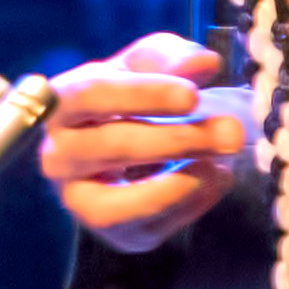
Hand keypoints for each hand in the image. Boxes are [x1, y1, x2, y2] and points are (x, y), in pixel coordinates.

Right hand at [44, 32, 250, 252]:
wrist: (126, 143)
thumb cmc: (133, 96)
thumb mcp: (150, 64)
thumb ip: (173, 57)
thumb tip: (204, 63)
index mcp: (61, 104)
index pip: (92, 96)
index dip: (143, 95)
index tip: (192, 96)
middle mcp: (58, 155)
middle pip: (110, 148)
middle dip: (176, 140)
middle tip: (230, 132)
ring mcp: (78, 198)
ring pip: (113, 204)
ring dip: (174, 186)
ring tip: (217, 165)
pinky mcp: (110, 230)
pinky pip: (143, 227)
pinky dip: (185, 207)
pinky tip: (215, 179)